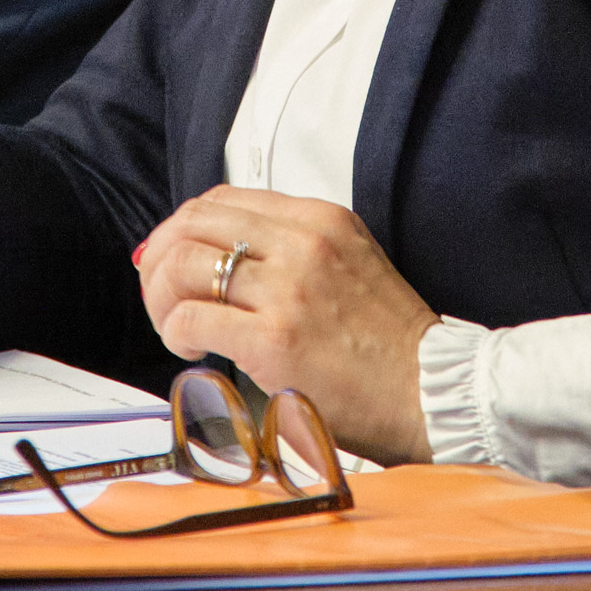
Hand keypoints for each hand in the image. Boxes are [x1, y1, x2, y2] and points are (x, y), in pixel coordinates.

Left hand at [138, 187, 438, 465]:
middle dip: (160, 256)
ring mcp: (288, 290)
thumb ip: (290, 250)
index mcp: (320, 219)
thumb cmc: (389, 343)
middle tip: (160, 293)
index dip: (182, 227)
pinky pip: (192, 317)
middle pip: (193, 222)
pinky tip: (191, 348)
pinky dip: (176, 331)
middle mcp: (302, 243)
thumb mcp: (347, 263)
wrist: (430, 392)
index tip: (171, 256)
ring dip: (161, 296)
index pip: (223, 199)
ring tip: (174, 324)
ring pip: (183, 264)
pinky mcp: (274, 339)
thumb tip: (218, 257)